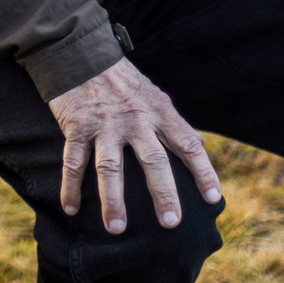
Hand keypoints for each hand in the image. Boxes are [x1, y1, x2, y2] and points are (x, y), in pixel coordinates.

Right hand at [48, 57, 221, 233]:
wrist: (81, 53)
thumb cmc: (123, 80)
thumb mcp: (155, 96)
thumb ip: (175, 123)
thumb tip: (199, 145)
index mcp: (159, 112)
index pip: (188, 144)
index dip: (203, 172)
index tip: (213, 199)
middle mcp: (135, 119)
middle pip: (153, 161)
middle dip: (163, 193)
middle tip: (171, 223)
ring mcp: (105, 124)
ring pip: (111, 167)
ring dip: (113, 200)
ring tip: (116, 229)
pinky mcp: (77, 126)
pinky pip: (73, 161)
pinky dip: (70, 186)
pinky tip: (71, 208)